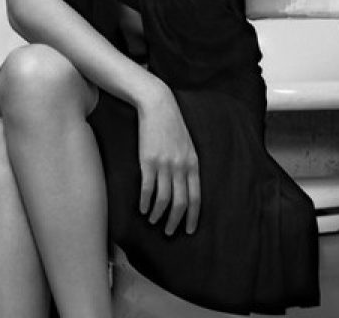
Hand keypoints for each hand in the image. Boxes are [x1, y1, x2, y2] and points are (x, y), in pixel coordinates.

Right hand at [136, 85, 200, 235]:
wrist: (158, 106)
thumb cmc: (172, 126)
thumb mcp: (187, 146)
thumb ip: (188, 166)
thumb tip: (186, 187)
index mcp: (193, 164)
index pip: (196, 197)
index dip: (192, 216)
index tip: (189, 230)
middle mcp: (181, 167)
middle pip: (180, 202)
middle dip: (175, 221)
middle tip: (170, 232)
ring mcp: (164, 165)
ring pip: (164, 199)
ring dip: (158, 214)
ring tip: (153, 221)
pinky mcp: (148, 161)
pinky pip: (148, 189)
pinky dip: (146, 202)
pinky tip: (143, 209)